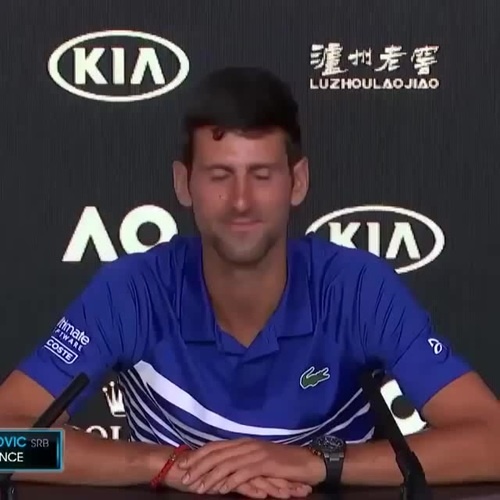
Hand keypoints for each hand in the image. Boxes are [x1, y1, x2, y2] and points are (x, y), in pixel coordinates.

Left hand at [177, 438, 325, 494]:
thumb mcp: (258, 460)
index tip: (182, 465)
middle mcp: (246, 445)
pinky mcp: (265, 464)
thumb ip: (240, 462)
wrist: (307, 462)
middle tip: (184, 477)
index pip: (215, 447)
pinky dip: (231, 480)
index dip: (197, 455)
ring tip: (198, 487)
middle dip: (198, 465)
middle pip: (217, 454)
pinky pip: (244, 472)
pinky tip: (221, 489)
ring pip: (227, 463)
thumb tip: (220, 469)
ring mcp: (256, 453)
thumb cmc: (282, 464)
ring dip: (211, 476)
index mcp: (243, 443)